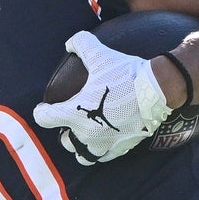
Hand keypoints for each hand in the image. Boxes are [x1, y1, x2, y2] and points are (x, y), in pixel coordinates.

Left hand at [29, 30, 171, 164]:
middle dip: (64, 131)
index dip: (41, 112)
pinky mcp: (120, 148)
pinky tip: (105, 138)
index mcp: (74, 114)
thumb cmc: (125, 75)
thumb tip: (70, 43)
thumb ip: (81, 44)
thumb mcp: (100, 55)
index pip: (45, 119)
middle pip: (65, 141)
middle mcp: (86, 134)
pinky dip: (101, 150)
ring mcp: (104, 143)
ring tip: (86, 133)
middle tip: (71, 118)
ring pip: (83, 155)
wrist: (158, 90)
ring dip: (81, 146)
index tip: (43, 108)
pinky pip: (104, 156)